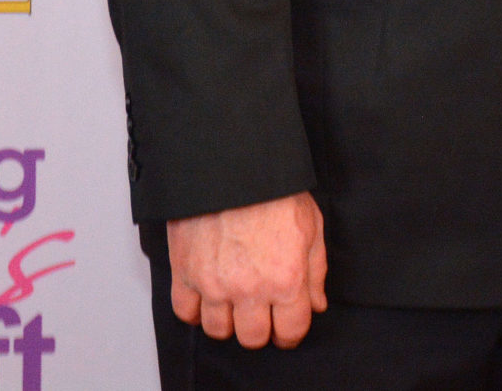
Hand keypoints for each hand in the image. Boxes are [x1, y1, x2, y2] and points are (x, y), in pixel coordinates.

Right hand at [166, 193, 327, 348]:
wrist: (233, 163)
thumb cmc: (274, 189)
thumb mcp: (311, 225)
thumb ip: (316, 271)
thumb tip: (316, 304)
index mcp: (286, 279)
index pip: (290, 332)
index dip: (291, 332)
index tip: (286, 324)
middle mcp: (249, 289)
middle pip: (252, 338)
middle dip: (260, 328)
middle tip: (260, 311)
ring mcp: (214, 283)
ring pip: (218, 331)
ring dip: (227, 320)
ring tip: (233, 301)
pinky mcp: (185, 272)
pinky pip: (185, 312)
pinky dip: (195, 308)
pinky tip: (207, 294)